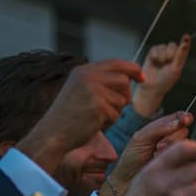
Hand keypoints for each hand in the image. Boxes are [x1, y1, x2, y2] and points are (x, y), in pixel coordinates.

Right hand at [16, 59, 144, 176]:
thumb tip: (130, 79)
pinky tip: (93, 123)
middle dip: (124, 95)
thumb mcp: (82, 90)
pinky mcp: (98, 105)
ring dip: (114, 111)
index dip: (133, 70)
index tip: (143, 78)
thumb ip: (101, 82)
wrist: (53, 133)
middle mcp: (87, 76)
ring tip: (95, 116)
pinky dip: (109, 122)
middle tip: (110, 108)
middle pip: (124, 80)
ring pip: (122, 99)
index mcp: (83, 70)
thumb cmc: (70, 116)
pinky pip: (116, 114)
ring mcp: (92, 89)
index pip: (117, 63)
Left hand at [104, 112, 193, 195]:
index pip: (178, 118)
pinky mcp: (180, 166)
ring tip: (156, 154)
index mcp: (162, 129)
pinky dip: (173, 158)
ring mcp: (177, 153)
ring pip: (185, 144)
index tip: (187, 120)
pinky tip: (161, 161)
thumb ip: (158, 127)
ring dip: (170, 147)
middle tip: (158, 146)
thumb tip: (179, 122)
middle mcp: (172, 140)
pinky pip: (186, 157)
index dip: (184, 118)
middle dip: (172, 137)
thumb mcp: (140, 138)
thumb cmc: (132, 158)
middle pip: (183, 131)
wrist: (128, 180)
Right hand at [132, 35, 190, 117]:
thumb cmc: (165, 81)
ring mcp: (161, 55)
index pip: (184, 48)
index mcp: (179, 60)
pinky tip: (154, 61)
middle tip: (168, 61)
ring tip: (160, 64)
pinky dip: (155, 54)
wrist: (151, 86)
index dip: (185, 41)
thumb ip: (179, 56)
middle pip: (172, 45)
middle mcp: (171, 56)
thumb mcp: (175, 69)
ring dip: (162, 55)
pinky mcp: (152, 54)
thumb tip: (184, 44)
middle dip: (170, 52)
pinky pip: (155, 48)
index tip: (186, 36)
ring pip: (163, 46)